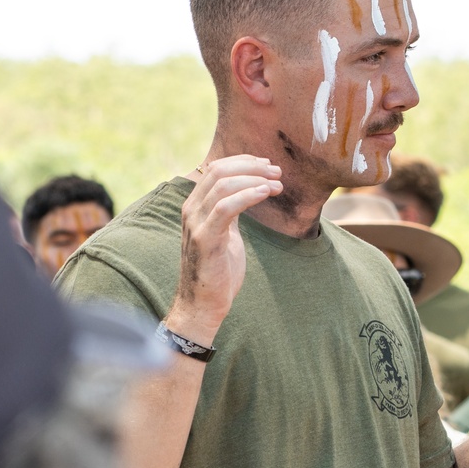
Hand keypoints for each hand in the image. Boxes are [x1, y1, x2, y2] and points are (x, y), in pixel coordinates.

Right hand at [169, 156, 281, 343]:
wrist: (203, 305)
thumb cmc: (217, 271)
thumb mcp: (226, 234)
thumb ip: (230, 211)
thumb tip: (249, 191)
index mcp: (195, 206)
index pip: (216, 169)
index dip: (244, 162)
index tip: (268, 166)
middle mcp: (191, 210)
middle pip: (219, 171)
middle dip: (252, 167)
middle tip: (277, 172)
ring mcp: (196, 223)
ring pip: (223, 185)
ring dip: (254, 180)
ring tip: (277, 184)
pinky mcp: (205, 238)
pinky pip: (226, 207)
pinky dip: (249, 195)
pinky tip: (266, 193)